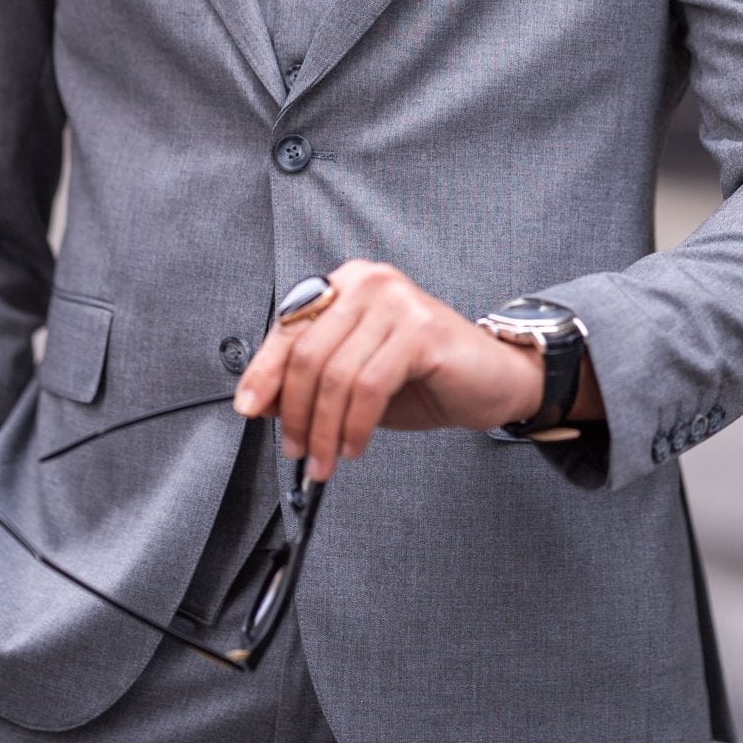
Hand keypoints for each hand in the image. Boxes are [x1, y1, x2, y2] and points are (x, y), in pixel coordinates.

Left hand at [234, 260, 548, 482]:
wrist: (493, 380)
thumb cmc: (423, 376)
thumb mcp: (354, 377)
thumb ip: (309, 379)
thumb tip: (258, 402)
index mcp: (347, 284)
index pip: (288, 327)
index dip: (263, 372)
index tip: (248, 409)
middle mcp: (369, 283)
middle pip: (307, 353)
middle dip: (295, 412)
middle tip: (297, 451)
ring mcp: (396, 302)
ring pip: (335, 375)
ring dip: (324, 429)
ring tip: (326, 459)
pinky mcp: (420, 330)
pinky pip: (368, 386)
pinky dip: (355, 425)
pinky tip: (355, 446)